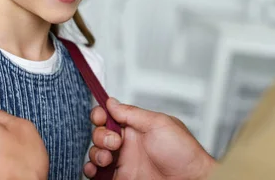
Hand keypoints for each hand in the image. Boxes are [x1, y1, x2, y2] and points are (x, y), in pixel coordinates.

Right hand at [85, 99, 216, 179]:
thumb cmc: (183, 152)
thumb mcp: (159, 124)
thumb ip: (133, 113)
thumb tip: (112, 102)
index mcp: (137, 127)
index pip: (111, 116)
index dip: (101, 114)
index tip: (100, 117)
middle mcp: (128, 144)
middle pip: (100, 134)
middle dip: (101, 135)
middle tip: (115, 142)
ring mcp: (123, 162)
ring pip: (96, 153)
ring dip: (95, 152)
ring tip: (108, 158)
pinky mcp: (120, 178)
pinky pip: (97, 173)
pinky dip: (90, 170)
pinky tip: (96, 169)